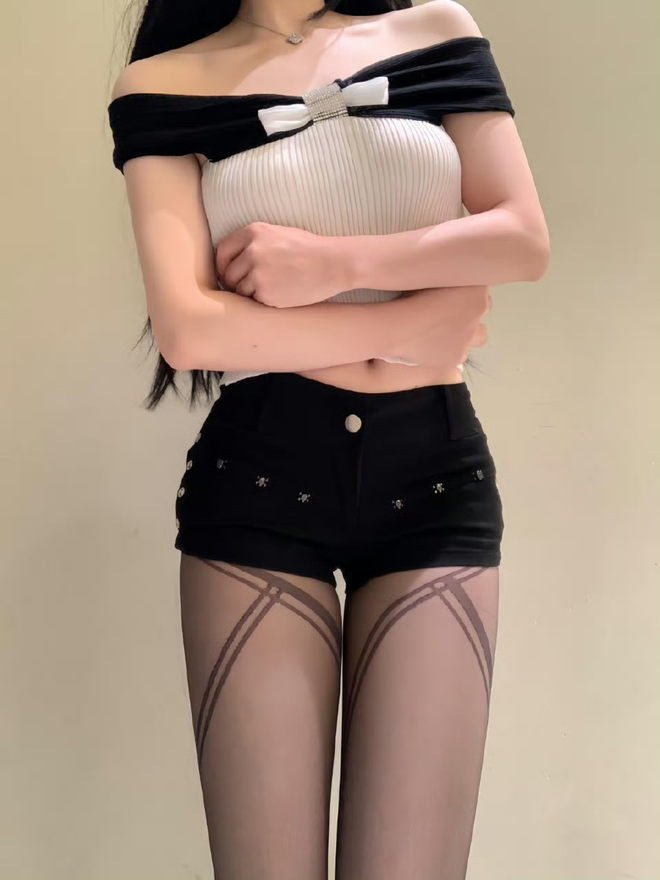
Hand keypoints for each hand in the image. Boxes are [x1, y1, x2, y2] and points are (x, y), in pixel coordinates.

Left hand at [215, 222, 350, 307]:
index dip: (223, 265)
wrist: (332, 263)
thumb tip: (233, 259)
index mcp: (254, 232)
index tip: (227, 273)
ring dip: (250, 293)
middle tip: (247, 287)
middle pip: (228, 274)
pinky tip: (279, 294)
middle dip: (235, 282)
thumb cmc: (309, 249)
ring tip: (270, 288)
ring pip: (240, 290)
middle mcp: (252, 251)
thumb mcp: (279, 233)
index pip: (222, 251)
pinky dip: (264, 300)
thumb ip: (254, 242)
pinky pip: (255, 301)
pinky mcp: (266, 293)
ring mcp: (258, 274)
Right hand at [388, 286, 491, 367]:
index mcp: (474, 287)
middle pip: (483, 309)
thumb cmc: (408, 297)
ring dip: (468, 333)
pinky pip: (459, 353)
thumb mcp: (430, 278)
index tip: (450, 294)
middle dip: (471, 311)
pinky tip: (433, 347)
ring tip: (446, 333)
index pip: (479, 287)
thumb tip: (446, 282)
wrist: (398, 327)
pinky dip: (450, 351)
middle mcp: (480, 309)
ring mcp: (471, 334)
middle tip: (449, 313)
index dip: (464, 291)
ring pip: (480, 335)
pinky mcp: (459, 355)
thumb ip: (446, 278)